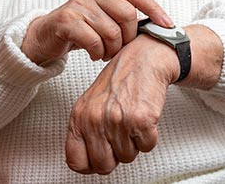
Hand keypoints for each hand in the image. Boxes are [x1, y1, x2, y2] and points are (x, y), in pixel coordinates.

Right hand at [22, 0, 171, 63]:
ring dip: (111, 50)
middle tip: (119, 50)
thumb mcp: (103, 19)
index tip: (168, 26)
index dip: (155, 9)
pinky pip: (93, 41)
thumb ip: (123, 18)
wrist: (45, 36)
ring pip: (111, 32)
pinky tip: (93, 55)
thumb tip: (156, 28)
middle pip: (127, 15)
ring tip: (104, 54)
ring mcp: (79, 5)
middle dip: (128, 39)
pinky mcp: (67, 20)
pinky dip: (97, 53)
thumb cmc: (79, 30)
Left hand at [65, 34, 177, 174]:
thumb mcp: (90, 104)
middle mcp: (95, 120)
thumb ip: (84, 132)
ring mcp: (117, 121)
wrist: (143, 59)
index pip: (75, 161)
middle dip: (115, 155)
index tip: (98, 157)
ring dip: (133, 143)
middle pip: (103, 166)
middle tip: (119, 136)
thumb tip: (86, 161)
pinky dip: (149, 136)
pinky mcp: (141, 121)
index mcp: (79, 117)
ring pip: (127, 157)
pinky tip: (143, 117)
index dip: (90, 164)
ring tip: (131, 119)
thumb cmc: (118, 82)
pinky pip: (147, 147)